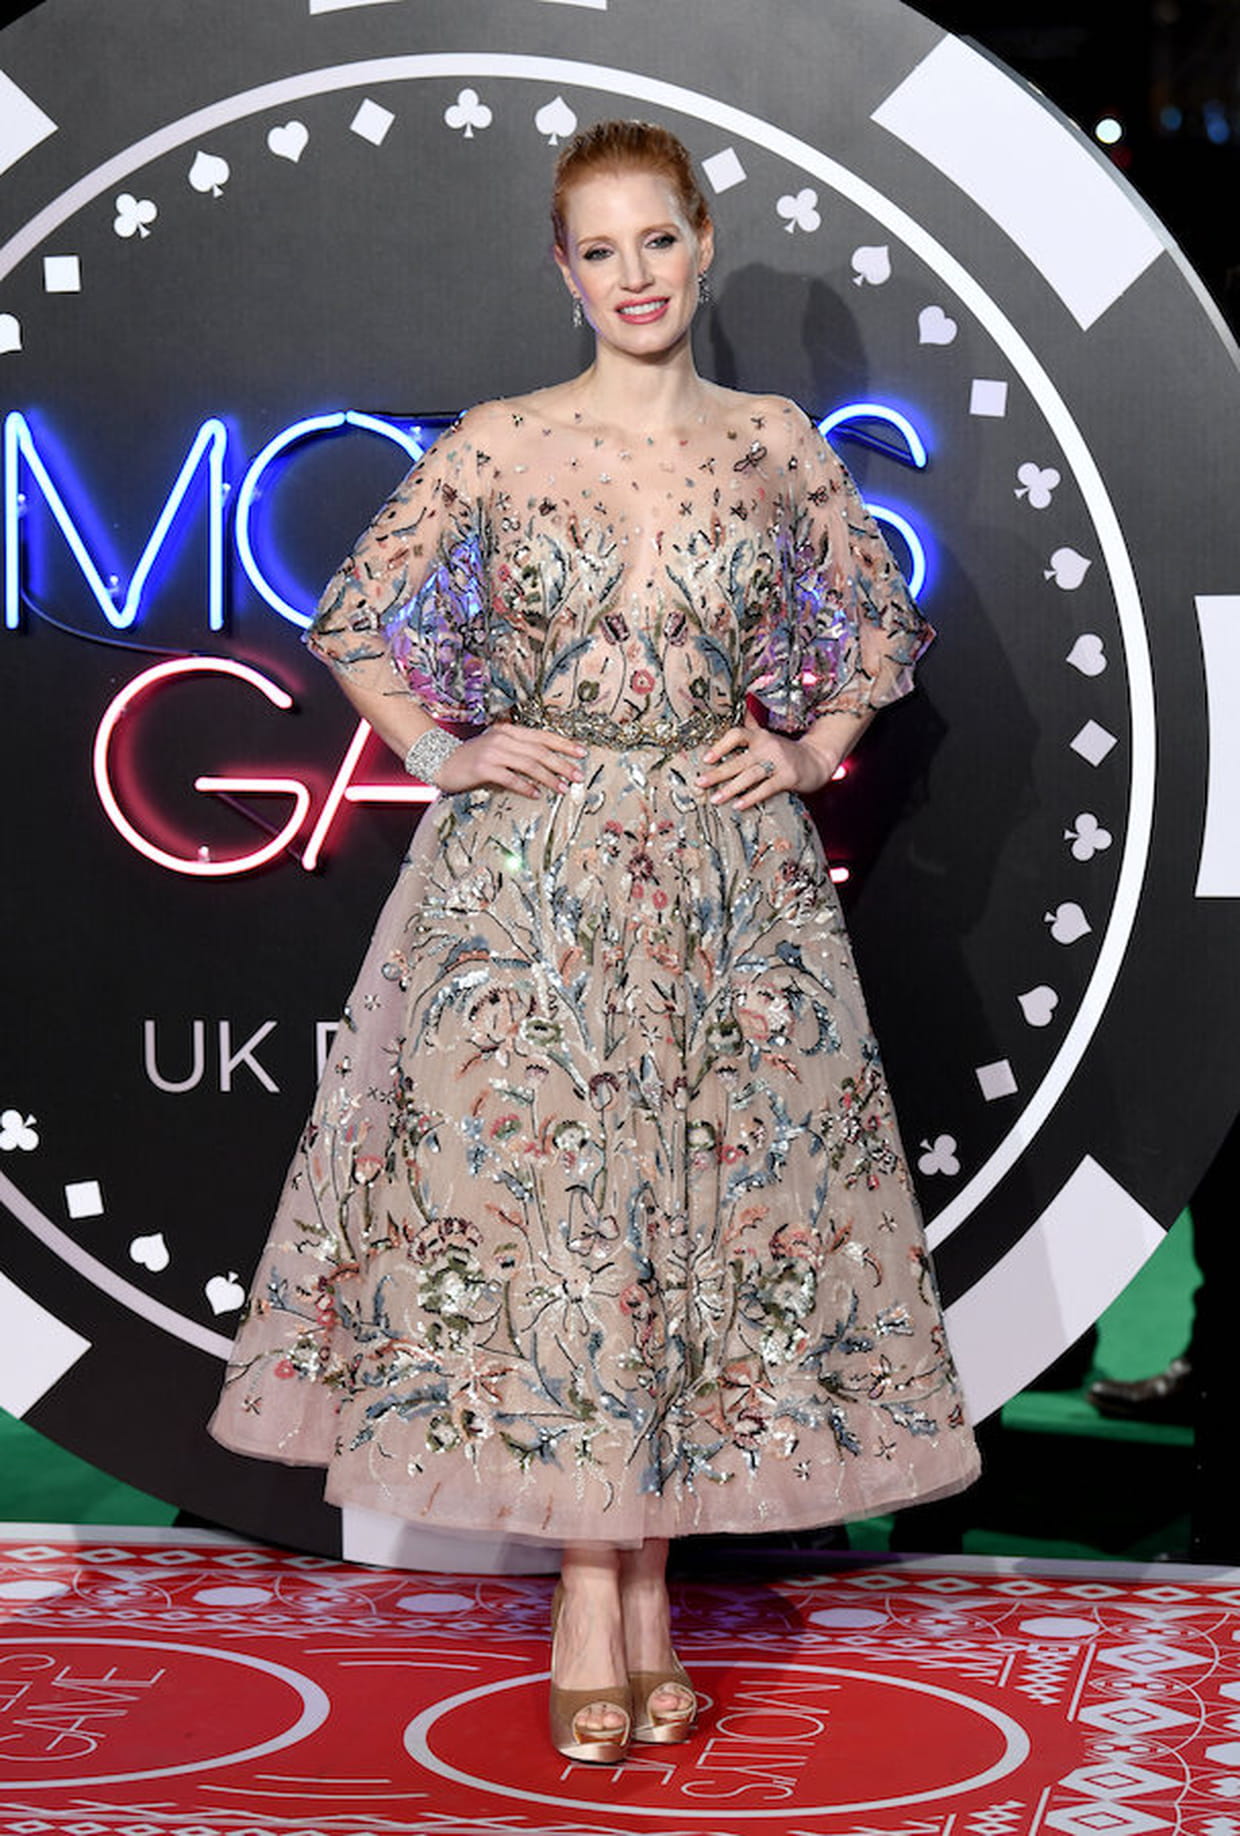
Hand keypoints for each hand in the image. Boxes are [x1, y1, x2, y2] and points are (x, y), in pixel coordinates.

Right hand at [434, 721, 587, 797]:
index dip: (564, 744)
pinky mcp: (483, 768)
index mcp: (508, 730)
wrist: (441, 761)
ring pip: (528, 764)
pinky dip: (525, 787)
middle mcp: (502, 738)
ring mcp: (492, 752)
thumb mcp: (497, 746)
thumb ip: (518, 749)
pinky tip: (536, 794)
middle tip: (577, 775)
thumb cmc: (473, 758)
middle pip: (539, 751)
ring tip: (562, 788)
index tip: (582, 753)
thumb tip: (548, 762)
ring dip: (548, 777)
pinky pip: (510, 778)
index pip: (542, 735)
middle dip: (561, 763)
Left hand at [695, 716, 836, 809]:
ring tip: (715, 799)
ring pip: (749, 776)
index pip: (736, 735)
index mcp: (759, 736)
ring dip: (730, 788)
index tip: (706, 758)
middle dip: (717, 773)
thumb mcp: (768, 737)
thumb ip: (751, 728)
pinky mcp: (788, 777)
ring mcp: (778, 762)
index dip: (720, 746)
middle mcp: (767, 746)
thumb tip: (737, 707)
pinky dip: (751, 797)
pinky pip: (766, 789)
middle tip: (699, 783)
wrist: (817, 760)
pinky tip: (738, 805)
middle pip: (738, 760)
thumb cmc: (786, 752)